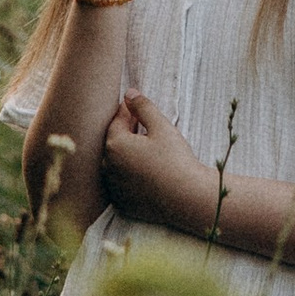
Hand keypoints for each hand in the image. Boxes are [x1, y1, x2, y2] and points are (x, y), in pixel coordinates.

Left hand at [98, 89, 213, 231]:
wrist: (187, 198)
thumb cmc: (175, 159)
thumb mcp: (161, 126)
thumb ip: (142, 107)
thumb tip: (129, 93)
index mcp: (114, 145)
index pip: (116, 120)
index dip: (128, 111)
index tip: (138, 106)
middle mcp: (107, 167)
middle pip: (114, 141)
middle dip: (126, 132)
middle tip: (144, 126)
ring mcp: (113, 187)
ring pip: (115, 162)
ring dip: (126, 153)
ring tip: (147, 149)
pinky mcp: (121, 202)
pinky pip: (120, 182)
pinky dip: (128, 174)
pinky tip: (146, 171)